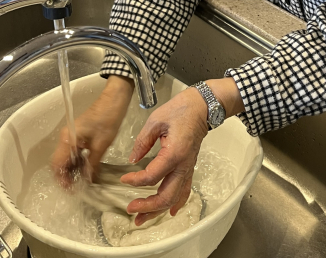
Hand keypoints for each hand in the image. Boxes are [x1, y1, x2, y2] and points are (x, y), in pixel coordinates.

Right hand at [52, 75, 133, 187]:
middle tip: (78, 187)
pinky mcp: (78, 134)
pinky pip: (73, 152)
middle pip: (59, 163)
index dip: (62, 180)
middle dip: (66, 177)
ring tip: (84, 181)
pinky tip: (87, 168)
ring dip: (72, 170)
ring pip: (66, 158)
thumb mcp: (102, 145)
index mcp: (68, 139)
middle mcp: (66, 137)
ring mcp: (71, 135)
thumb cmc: (108, 119)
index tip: (72, 190)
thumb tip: (87, 181)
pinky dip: (77, 161)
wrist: (114, 99)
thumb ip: (92, 164)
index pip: (57, 165)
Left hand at [121, 77, 244, 226]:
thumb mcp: (156, 120)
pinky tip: (168, 211)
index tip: (124, 178)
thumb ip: (142, 141)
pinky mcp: (190, 167)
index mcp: (174, 153)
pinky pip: (185, 190)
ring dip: (158, 210)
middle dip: (147, 206)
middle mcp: (183, 165)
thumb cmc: (181, 110)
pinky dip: (177, 203)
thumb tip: (133, 159)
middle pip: (166, 196)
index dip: (135, 181)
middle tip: (131, 209)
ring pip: (175, 198)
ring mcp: (188, 168)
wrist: (201, 107)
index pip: (152, 176)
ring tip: (143, 219)